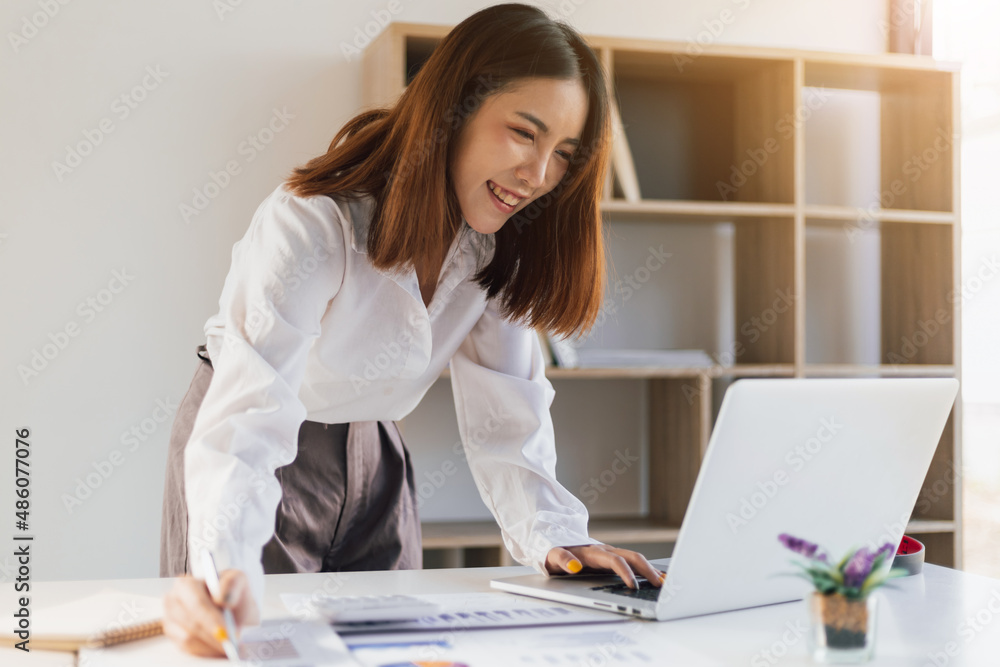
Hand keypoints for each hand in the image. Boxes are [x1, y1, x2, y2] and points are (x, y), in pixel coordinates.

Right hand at [163, 568, 259, 656]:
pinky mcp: (173, 637)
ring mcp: (170, 621)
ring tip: (229, 644)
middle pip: (191, 623)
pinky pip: (188, 649)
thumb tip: (222, 597)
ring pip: (188, 638)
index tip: (226, 632)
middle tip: (231, 643)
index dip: (211, 618)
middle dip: (213, 635)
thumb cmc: (233, 594)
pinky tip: (218, 646)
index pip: (197, 603)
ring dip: (211, 643)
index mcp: (186, 584)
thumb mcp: (239, 581)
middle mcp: (172, 601)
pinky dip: (206, 649)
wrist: (233, 610)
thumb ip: (233, 583)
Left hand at [545, 544, 665, 588]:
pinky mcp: (612, 558)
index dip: (625, 572)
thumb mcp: (551, 556)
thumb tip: (573, 566)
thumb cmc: (552, 551)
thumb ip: (562, 560)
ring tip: (666, 582)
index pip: (614, 560)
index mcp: (593, 552)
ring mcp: (610, 553)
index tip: (633, 586)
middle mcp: (605, 550)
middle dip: (647, 570)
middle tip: (659, 585)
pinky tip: (657, 578)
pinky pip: (633, 562)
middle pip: (632, 556)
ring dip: (651, 569)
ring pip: (636, 558)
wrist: (553, 541)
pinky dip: (647, 569)